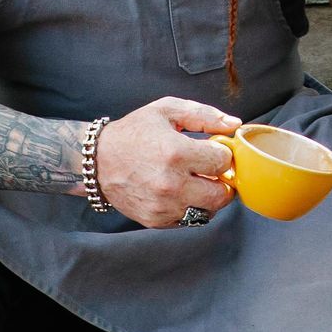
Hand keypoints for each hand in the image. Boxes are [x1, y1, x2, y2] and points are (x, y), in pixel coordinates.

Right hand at [93, 95, 239, 227]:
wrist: (98, 161)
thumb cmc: (134, 132)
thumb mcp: (167, 110)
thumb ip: (205, 115)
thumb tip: (234, 126)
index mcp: (175, 153)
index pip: (223, 162)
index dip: (222, 154)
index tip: (213, 149)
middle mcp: (170, 184)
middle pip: (222, 194)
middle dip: (222, 180)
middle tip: (211, 170)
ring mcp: (163, 206)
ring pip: (209, 211)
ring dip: (208, 196)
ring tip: (195, 180)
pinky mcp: (156, 220)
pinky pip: (190, 220)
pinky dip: (192, 207)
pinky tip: (181, 191)